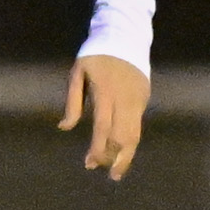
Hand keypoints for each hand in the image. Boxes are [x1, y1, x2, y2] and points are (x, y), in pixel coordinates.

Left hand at [64, 53, 150, 178]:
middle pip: (124, 137)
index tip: (89, 164)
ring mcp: (138, 99)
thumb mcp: (77, 73)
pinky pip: (138, 124)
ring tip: (116, 170)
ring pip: (136, 135)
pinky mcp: (145, 98)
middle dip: (115, 158)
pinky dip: (130, 140)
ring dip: (126, 155)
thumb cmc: (95, 55)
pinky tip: (121, 149)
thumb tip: (64, 128)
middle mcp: (125, 100)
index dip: (97, 150)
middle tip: (107, 174)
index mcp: (105, 93)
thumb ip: (72, 102)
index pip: (103, 129)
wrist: (125, 36)